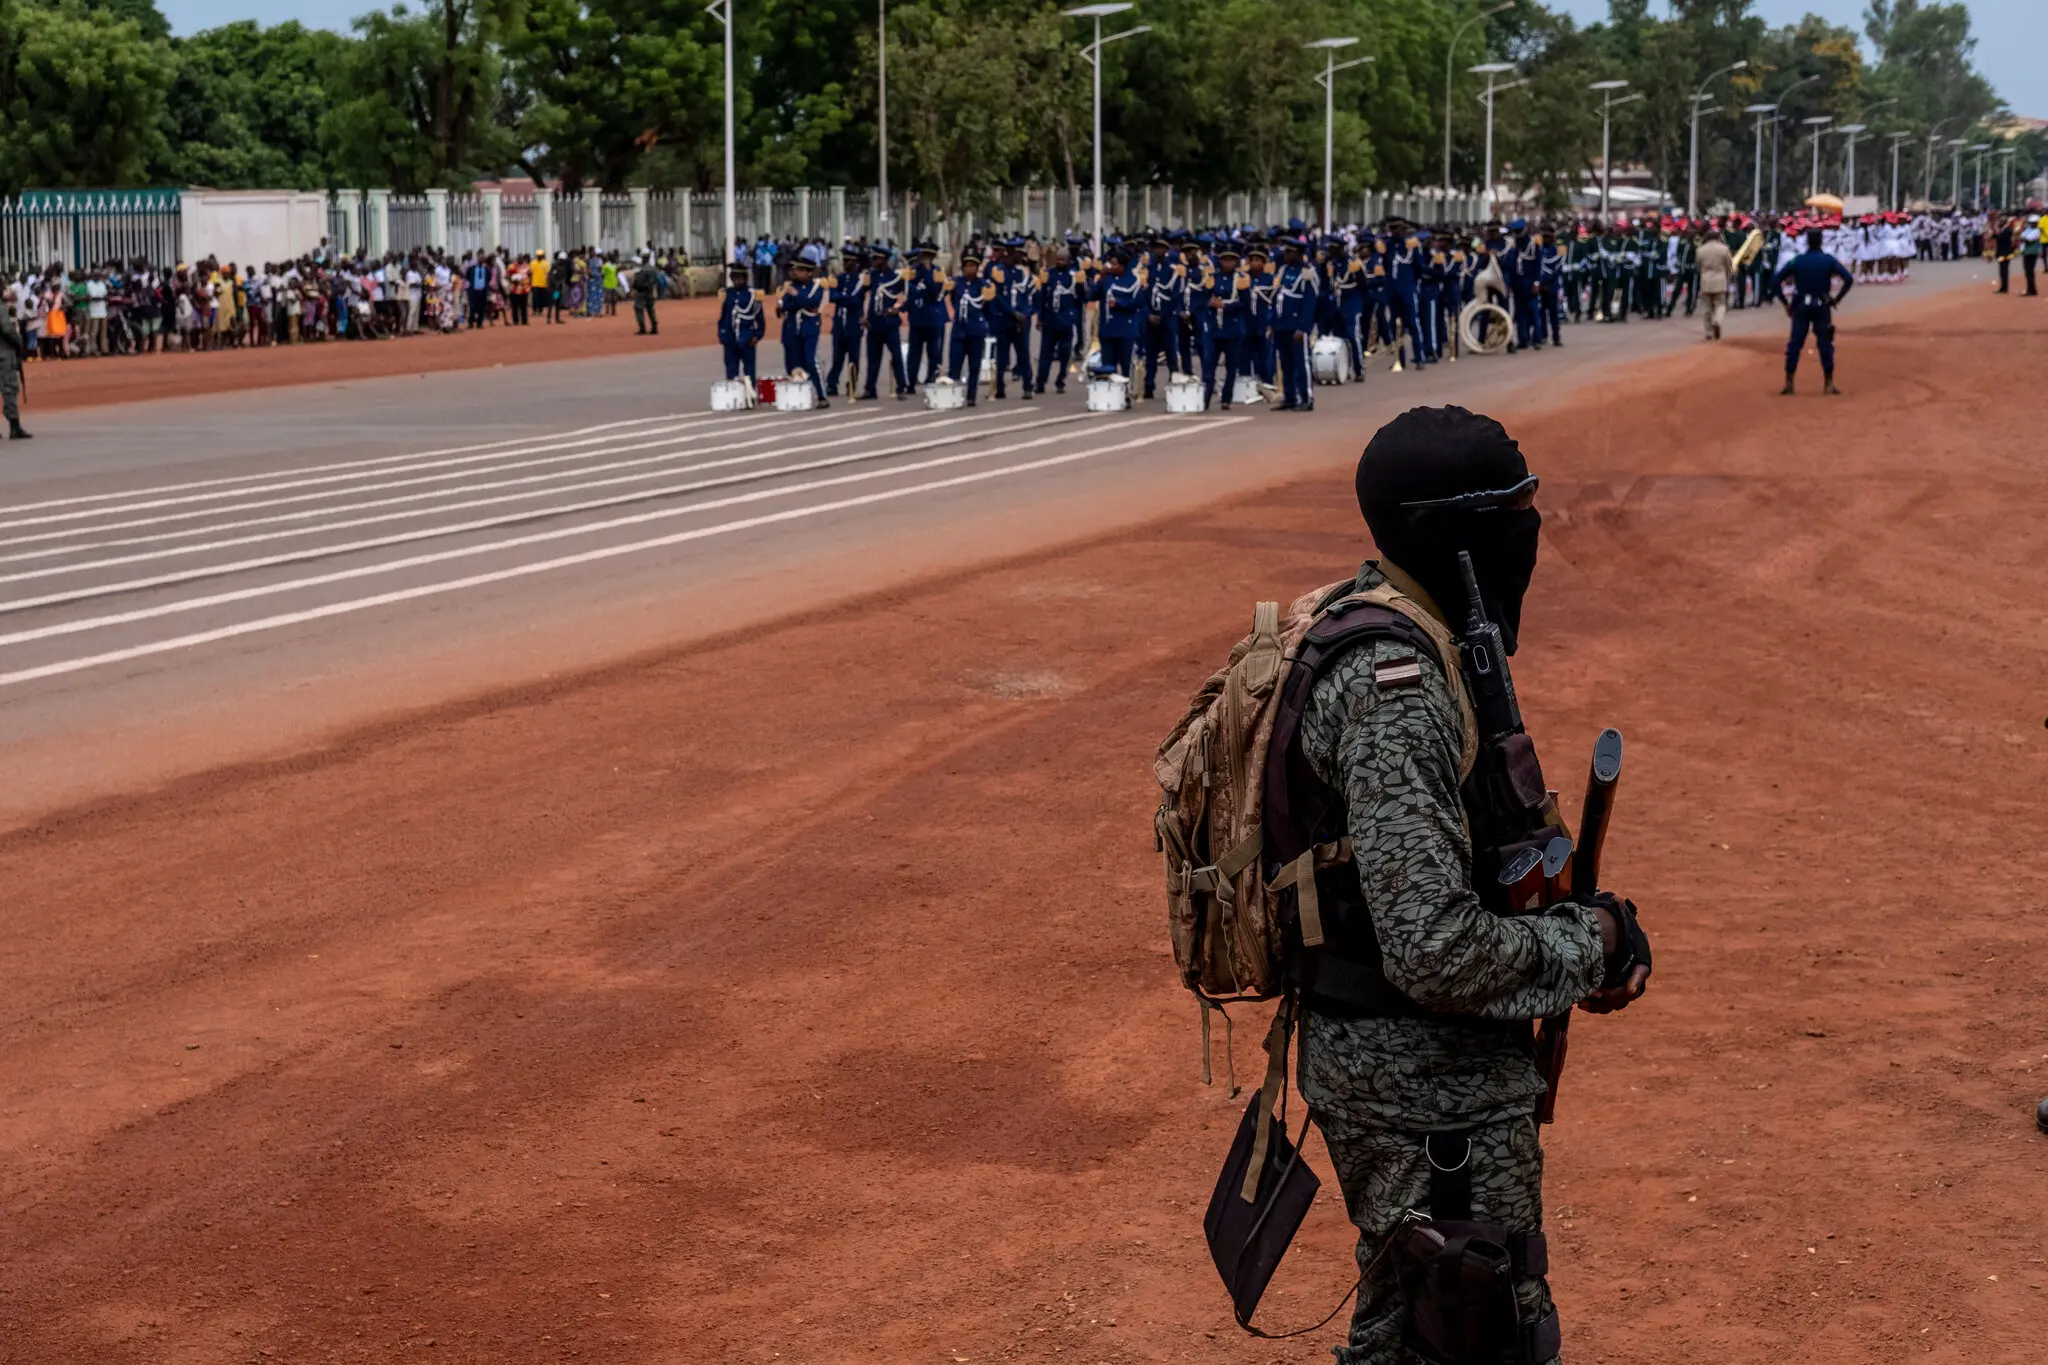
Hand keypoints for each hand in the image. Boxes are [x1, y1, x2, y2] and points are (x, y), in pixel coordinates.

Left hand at [1580, 891, 1649, 1013]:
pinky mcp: (1610, 991)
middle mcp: (1633, 974)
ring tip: (1582, 1003)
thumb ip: (1616, 910)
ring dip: (1602, 1005)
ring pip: (1617, 1002)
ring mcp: (1622, 984)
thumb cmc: (1611, 923)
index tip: (1629, 989)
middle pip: (1628, 993)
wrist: (1604, 933)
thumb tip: (1618, 900)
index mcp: (1638, 957)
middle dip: (1613, 996)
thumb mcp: (1614, 915)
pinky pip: (1607, 1004)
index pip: (1641, 972)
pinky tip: (1581, 1004)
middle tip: (1596, 995)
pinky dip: (1596, 1006)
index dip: (1635, 981)